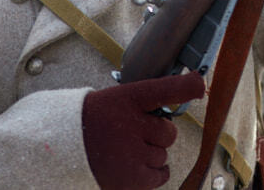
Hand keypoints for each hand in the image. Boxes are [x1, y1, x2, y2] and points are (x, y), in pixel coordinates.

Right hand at [82, 72, 205, 189]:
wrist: (63, 147)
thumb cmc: (95, 121)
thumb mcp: (119, 99)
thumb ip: (148, 102)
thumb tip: (187, 93)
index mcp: (128, 100)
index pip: (162, 90)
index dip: (185, 86)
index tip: (200, 83)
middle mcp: (131, 125)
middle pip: (168, 133)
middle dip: (156, 135)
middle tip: (134, 134)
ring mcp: (131, 154)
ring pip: (163, 156)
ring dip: (151, 155)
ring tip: (127, 150)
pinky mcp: (129, 179)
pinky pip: (159, 176)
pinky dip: (154, 173)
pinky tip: (138, 165)